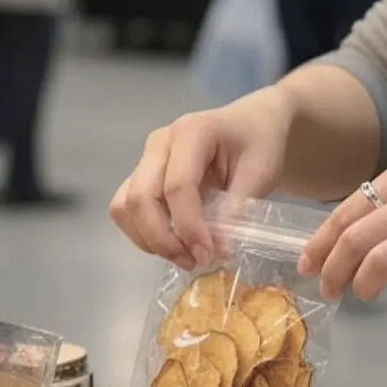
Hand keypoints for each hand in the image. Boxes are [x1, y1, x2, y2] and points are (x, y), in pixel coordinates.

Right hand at [110, 88, 293, 266]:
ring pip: (125, 205)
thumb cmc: (259, 144)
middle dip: (162, 238)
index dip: (190, 226)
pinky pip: (127, 209)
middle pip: (140, 197)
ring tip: (184, 257)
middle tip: (193, 262)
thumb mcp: (261, 172)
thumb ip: (238, 207)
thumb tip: (218, 249)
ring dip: (148, 239)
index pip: (178, 186)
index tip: (208, 255)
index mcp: (192, 132)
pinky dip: (143, 233)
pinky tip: (173, 244)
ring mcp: (146, 157)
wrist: (250, 125)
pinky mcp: (142, 174)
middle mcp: (160, 142)